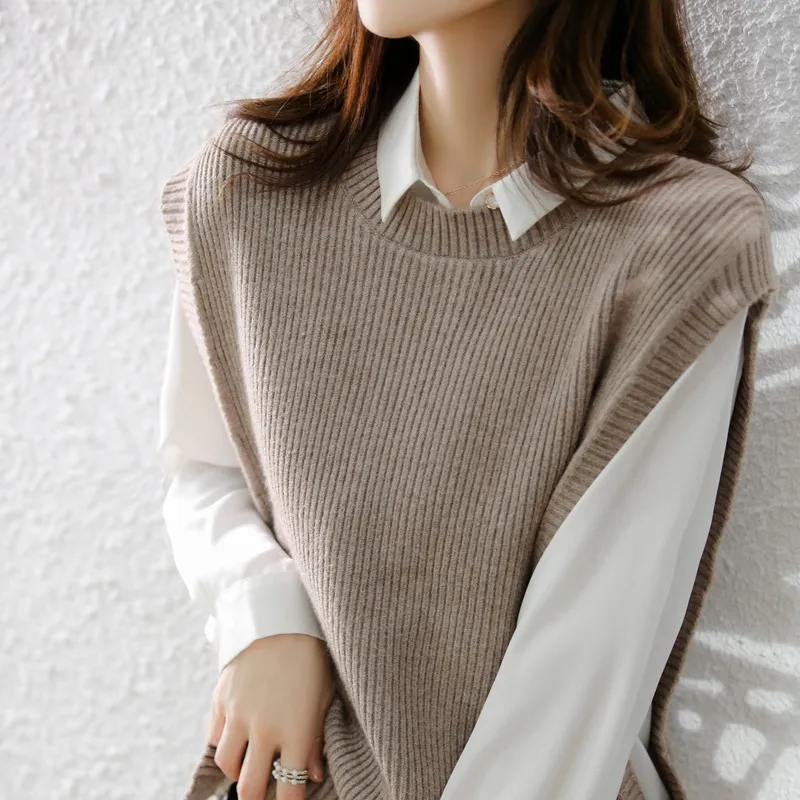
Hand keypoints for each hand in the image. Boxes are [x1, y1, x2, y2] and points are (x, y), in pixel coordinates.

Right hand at [208, 633, 334, 799]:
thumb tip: (312, 774)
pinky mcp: (221, 698)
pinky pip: (214, 734)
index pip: (289, 790)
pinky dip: (223, 739)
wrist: (282, 618)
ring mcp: (239, 714)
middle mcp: (264, 729)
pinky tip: (237, 731)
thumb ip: (317, 739)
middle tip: (264, 791)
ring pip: (226, 764)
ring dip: (238, 768)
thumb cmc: (311, 657)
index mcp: (296, 731)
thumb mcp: (324, 697)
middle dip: (257, 797)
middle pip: (250, 788)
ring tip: (249, 760)